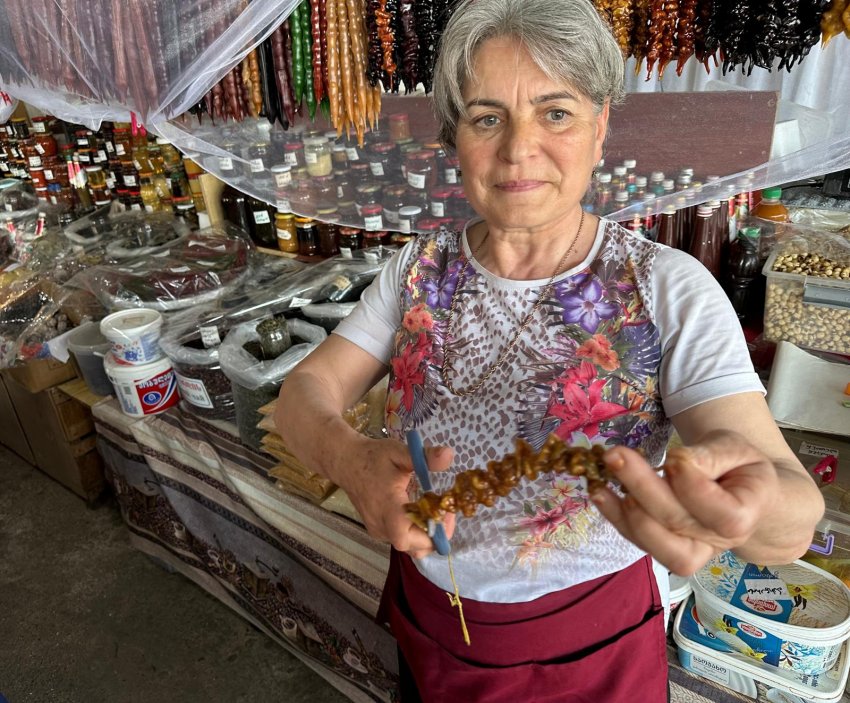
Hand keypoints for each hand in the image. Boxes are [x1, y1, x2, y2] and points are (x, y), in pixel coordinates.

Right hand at [340, 436, 456, 558]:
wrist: (346, 462)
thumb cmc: (372, 456)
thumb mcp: (400, 451)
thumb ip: (424, 456)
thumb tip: (450, 455)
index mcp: (387, 507)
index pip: (409, 537)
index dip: (434, 531)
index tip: (446, 511)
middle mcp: (381, 525)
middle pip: (415, 548)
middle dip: (436, 535)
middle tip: (445, 510)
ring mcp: (378, 530)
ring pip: (409, 547)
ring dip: (427, 535)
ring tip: (435, 510)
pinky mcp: (377, 530)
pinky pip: (402, 540)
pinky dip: (416, 532)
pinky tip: (420, 511)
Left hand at [589, 430, 779, 575]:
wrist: (739, 493)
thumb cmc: (739, 467)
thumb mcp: (735, 449)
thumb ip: (712, 455)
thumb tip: (678, 462)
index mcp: (745, 517)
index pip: (722, 515)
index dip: (693, 487)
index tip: (675, 457)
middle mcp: (717, 541)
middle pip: (677, 522)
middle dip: (641, 487)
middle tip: (615, 455)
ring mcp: (689, 550)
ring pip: (655, 543)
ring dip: (622, 511)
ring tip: (600, 482)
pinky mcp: (662, 547)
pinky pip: (637, 539)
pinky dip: (614, 516)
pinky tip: (599, 492)